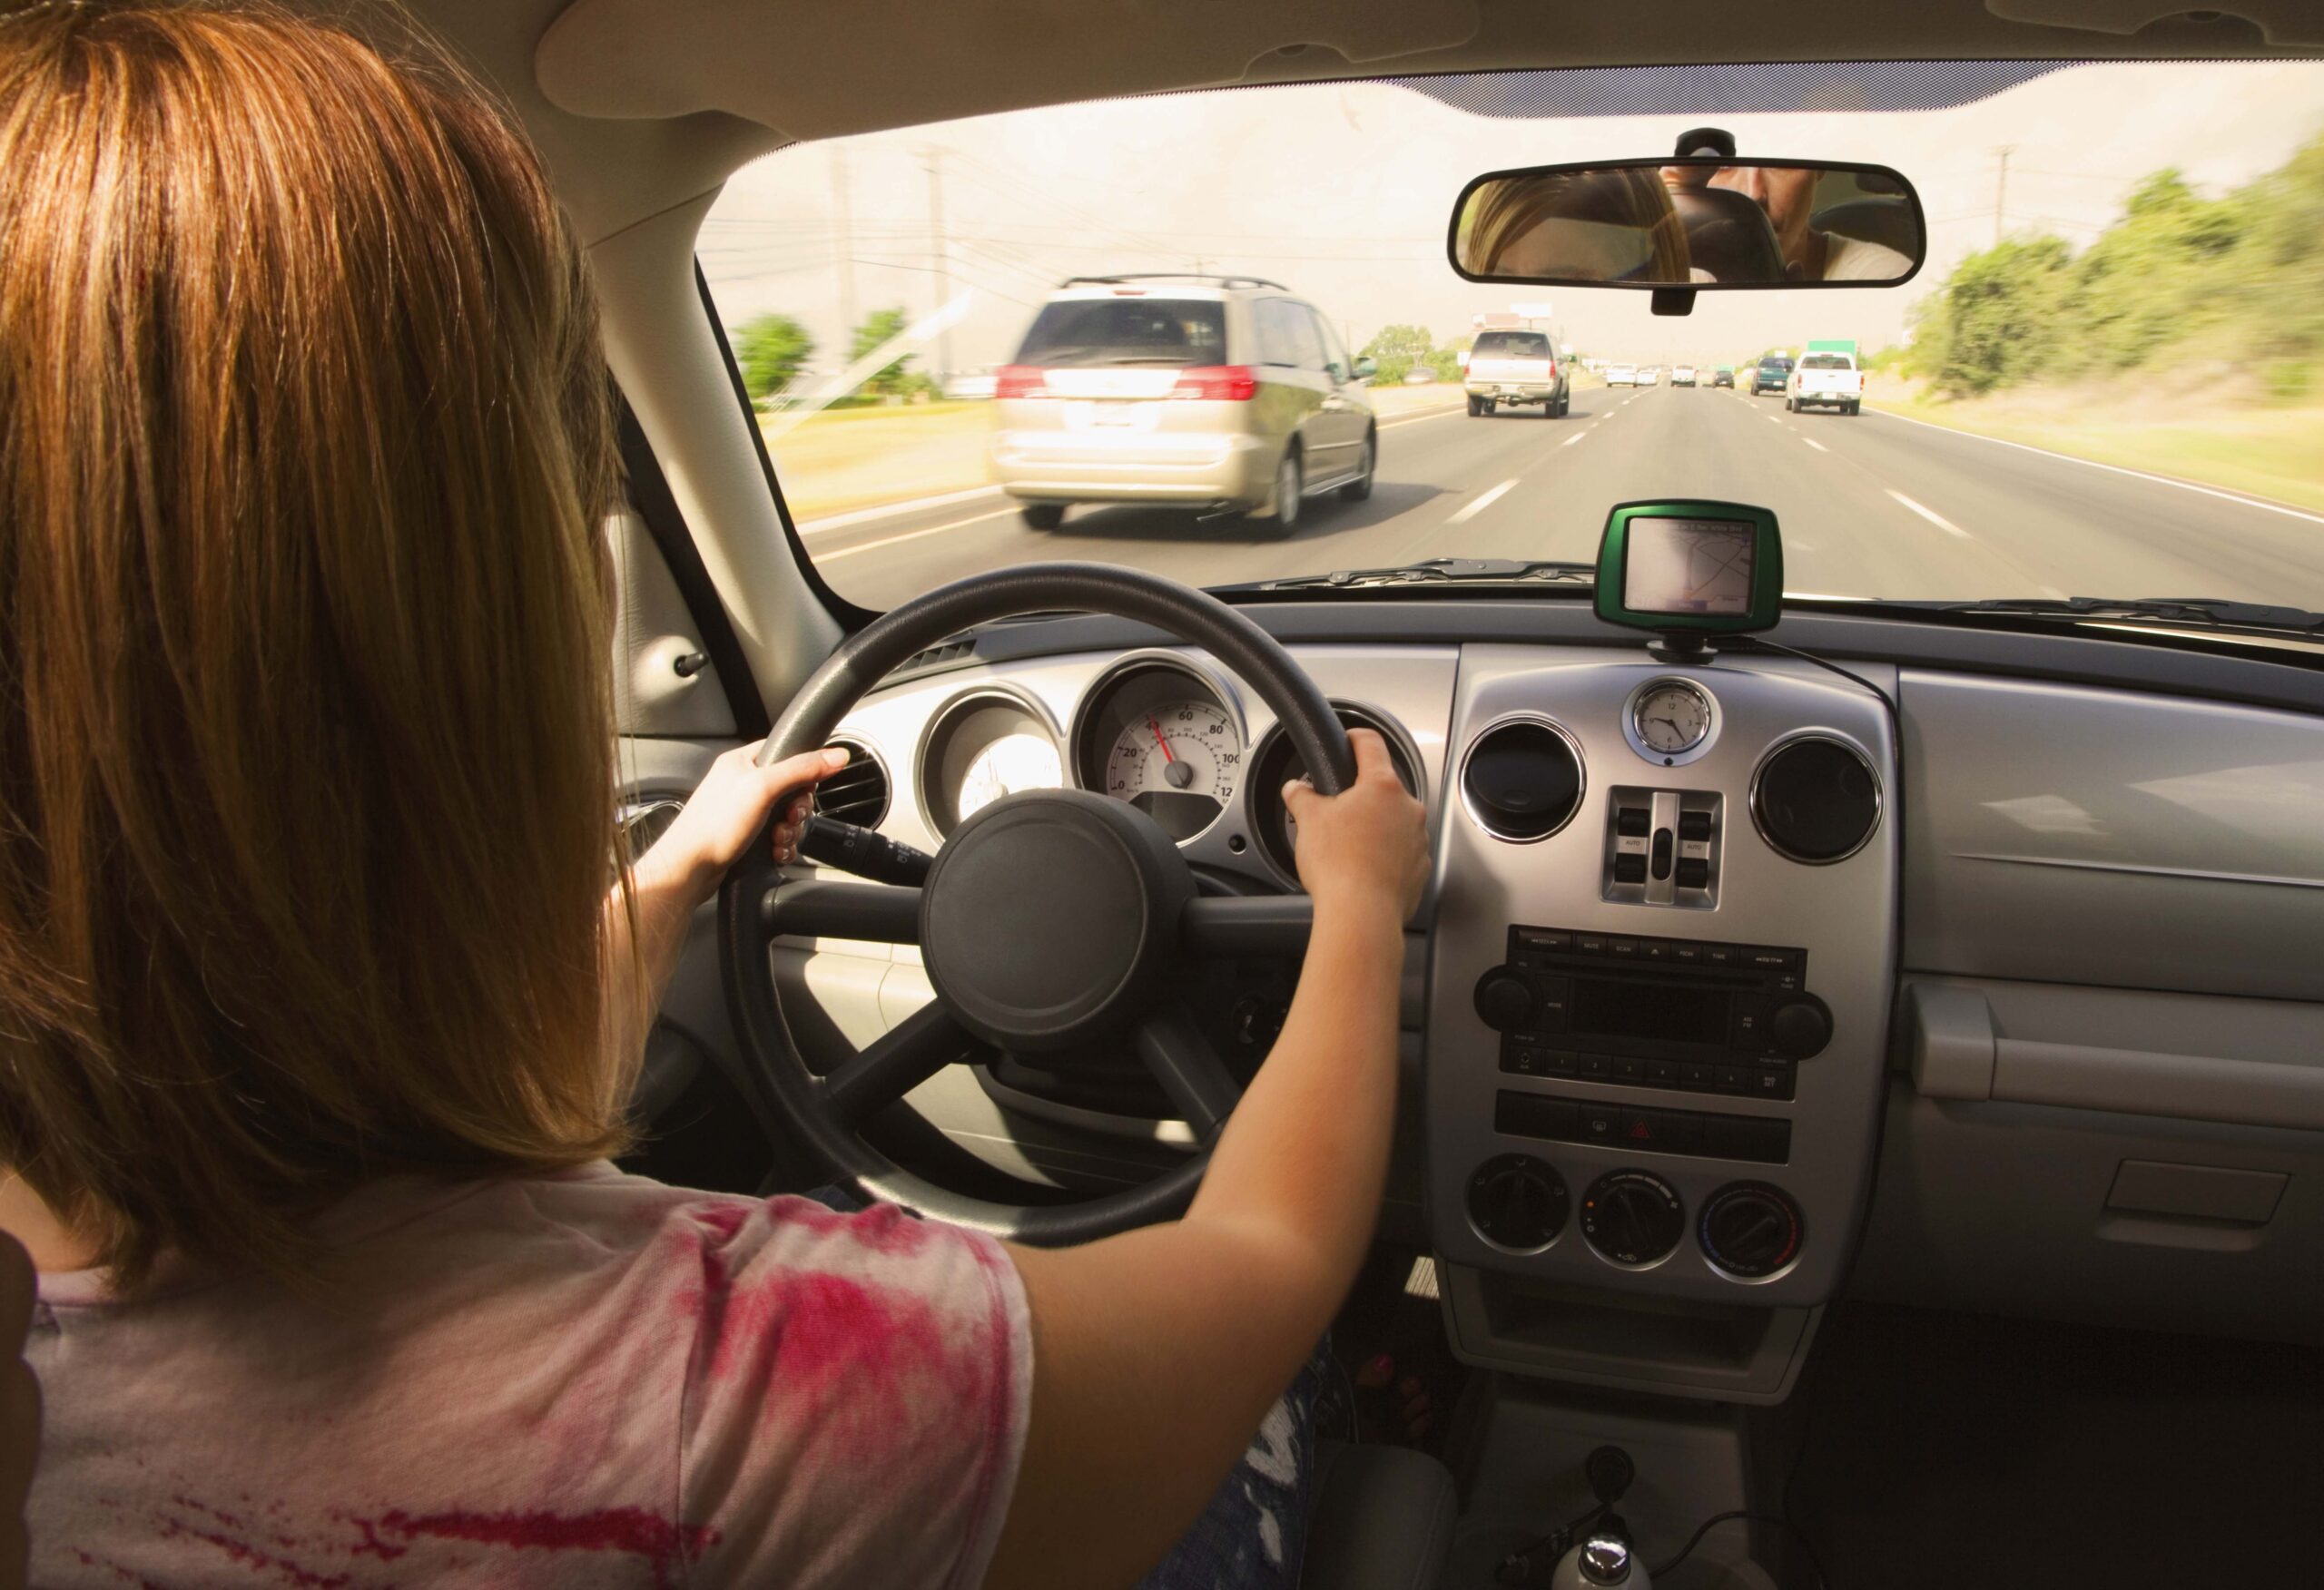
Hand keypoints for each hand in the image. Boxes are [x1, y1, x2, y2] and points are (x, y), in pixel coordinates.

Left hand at [639, 743, 851, 903]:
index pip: (787, 753)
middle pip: (792, 789)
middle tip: (789, 818)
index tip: (805, 787)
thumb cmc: (712, 825)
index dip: (803, 771)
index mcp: (742, 762)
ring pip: (787, 817)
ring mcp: (745, 812)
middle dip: (797, 810)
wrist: (691, 868)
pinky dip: (782, 846)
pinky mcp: (747, 836)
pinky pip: (779, 837)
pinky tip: (774, 852)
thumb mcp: (763, 788)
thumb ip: (802, 769)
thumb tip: (836, 756)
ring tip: (776, 839)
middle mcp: (743, 784)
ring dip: (790, 832)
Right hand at [1281, 729, 1428, 925]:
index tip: (1349, 739)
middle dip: (1359, 796)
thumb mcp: (1308, 820)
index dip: (1355, 737)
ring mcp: (1418, 839)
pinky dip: (1384, 854)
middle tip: (1335, 811)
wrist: (1361, 915)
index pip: (1371, 744)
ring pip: (1393, 822)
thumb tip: (1295, 789)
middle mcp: (1408, 808)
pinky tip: (1362, 867)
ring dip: (1374, 827)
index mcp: (1382, 787)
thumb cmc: (1340, 866)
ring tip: (1347, 846)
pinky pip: (1400, 851)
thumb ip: (1301, 796)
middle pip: (1382, 788)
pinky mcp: (1419, 868)